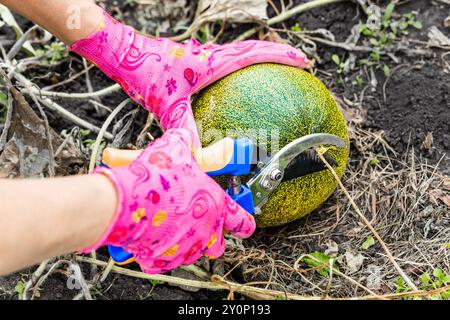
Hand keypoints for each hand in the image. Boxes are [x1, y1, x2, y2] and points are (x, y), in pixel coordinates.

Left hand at [69, 9, 308, 146]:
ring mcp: (201, 54)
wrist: (121, 52)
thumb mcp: (166, 105)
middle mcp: (210, 54)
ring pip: (238, 51)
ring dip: (259, 55)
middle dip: (276, 54)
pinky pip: (224, 57)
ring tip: (275, 65)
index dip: (280, 57)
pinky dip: (240, 61)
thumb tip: (199, 154)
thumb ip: (185, 129)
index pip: (253, 55)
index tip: (302, 61)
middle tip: (297, 61)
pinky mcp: (192, 58)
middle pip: (251, 49)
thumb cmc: (142, 73)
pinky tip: (235, 78)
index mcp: (210, 62)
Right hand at [85, 128, 255, 273]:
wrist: (123, 201)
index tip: (245, 224)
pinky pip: (163, 260)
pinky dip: (158, 251)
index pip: (241, 221)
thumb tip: (187, 136)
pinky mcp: (161, 260)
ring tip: (167, 225)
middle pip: (218, 245)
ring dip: (183, 242)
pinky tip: (149, 235)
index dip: (245, 222)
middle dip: (211, 237)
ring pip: (191, 253)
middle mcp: (204, 231)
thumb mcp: (176, 148)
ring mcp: (183, 249)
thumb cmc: (155, 177)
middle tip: (197, 223)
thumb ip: (187, 144)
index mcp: (215, 205)